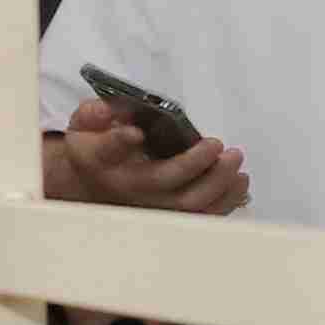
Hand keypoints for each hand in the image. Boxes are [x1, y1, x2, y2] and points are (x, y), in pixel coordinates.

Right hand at [50, 101, 247, 215]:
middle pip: (164, 181)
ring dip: (219, 182)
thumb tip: (106, 110)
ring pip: (190, 203)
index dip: (120, 141)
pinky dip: (227, 200)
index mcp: (104, 160)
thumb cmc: (97, 152)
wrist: (97, 185)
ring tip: (234, 158)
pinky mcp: (173, 212)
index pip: (108, 149)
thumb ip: (93, 114)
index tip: (135, 132)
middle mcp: (128, 187)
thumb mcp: (84, 128)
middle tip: (217, 143)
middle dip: (195, 163)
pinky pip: (204, 214)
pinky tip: (239, 180)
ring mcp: (152, 204)